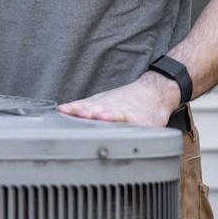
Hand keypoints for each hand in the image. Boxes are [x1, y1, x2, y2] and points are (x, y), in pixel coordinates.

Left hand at [56, 71, 181, 126]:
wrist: (154, 93)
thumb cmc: (125, 99)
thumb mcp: (102, 99)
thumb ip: (83, 105)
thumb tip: (62, 109)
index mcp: (101, 105)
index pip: (85, 106)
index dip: (75, 108)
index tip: (64, 110)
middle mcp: (113, 108)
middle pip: (100, 109)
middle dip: (89, 112)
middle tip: (80, 113)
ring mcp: (128, 114)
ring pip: (116, 114)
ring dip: (107, 115)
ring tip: (99, 116)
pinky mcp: (143, 122)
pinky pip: (135, 124)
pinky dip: (129, 123)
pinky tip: (126, 125)